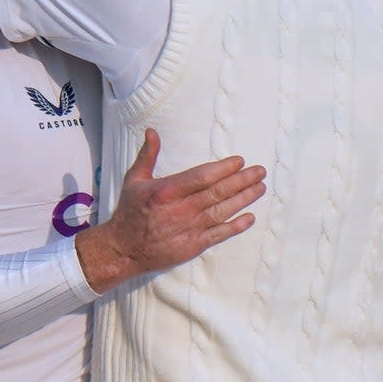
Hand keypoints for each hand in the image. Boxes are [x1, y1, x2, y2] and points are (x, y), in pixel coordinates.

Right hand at [74, 128, 266, 291]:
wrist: (122, 249)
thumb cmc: (129, 212)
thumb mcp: (134, 180)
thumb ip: (147, 155)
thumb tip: (152, 131)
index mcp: (167, 191)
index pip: (202, 176)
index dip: (223, 168)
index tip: (240, 161)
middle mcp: (180, 209)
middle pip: (217, 192)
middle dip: (242, 180)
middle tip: (260, 171)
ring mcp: (188, 229)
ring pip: (222, 211)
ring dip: (244, 199)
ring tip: (260, 188)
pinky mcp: (192, 246)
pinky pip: (218, 235)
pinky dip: (235, 226)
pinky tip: (250, 218)